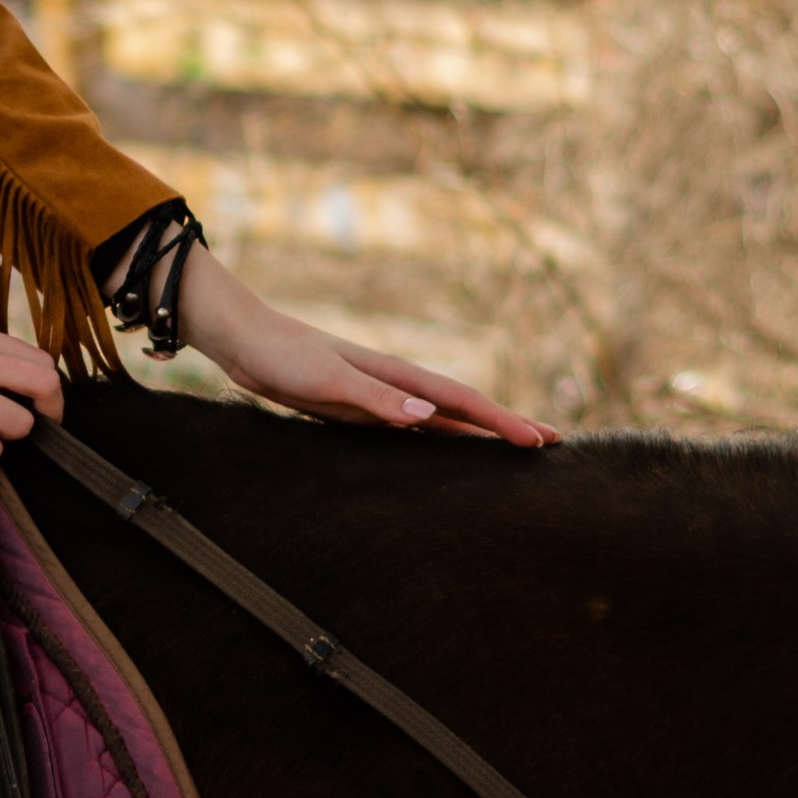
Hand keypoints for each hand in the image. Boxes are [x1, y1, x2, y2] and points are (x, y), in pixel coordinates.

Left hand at [176, 247, 557, 446]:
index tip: (537, 440)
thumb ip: (376, 398)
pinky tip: (449, 455)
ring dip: (479, 435)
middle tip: (551, 443)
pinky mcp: (360, 412)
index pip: (461, 401)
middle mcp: (397, 386)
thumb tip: (430, 415)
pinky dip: (441, 441)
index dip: (501, 421)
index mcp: (396, 374)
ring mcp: (381, 398)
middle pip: (464, 409)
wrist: (246, 343)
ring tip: (515, 450)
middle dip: (506, 424)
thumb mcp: (328, 379)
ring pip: (444, 421)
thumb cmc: (284, 355)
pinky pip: (414, 431)